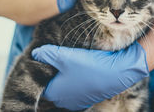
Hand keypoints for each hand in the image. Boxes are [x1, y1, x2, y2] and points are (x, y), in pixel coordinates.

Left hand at [31, 41, 148, 110]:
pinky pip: (77, 84)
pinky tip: (81, 64)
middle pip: (52, 82)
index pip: (39, 81)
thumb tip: (35, 54)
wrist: (118, 72)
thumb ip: (46, 54)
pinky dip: (76, 76)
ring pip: (65, 83)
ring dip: (65, 72)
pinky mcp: (89, 94)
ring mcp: (77, 99)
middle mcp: (64, 100)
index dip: (40, 67)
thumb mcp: (64, 56)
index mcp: (54, 93)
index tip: (43, 55)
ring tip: (69, 57)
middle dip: (52, 69)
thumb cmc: (89, 66)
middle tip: (55, 53)